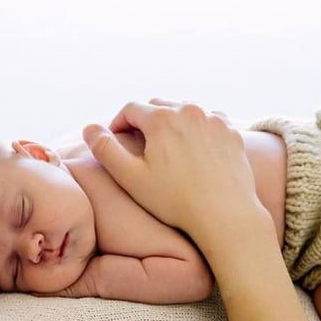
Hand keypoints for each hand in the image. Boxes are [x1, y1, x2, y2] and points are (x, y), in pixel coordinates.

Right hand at [83, 101, 258, 239]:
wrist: (225, 215)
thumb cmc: (175, 200)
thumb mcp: (130, 178)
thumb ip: (105, 150)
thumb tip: (88, 129)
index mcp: (162, 118)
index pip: (130, 109)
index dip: (118, 123)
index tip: (115, 141)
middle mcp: (190, 110)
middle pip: (157, 106)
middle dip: (143, 121)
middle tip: (137, 144)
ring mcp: (214, 120)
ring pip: (184, 111)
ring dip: (170, 123)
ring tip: (164, 147)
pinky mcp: (231, 132)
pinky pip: (208, 122)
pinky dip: (195, 130)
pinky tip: (192, 151)